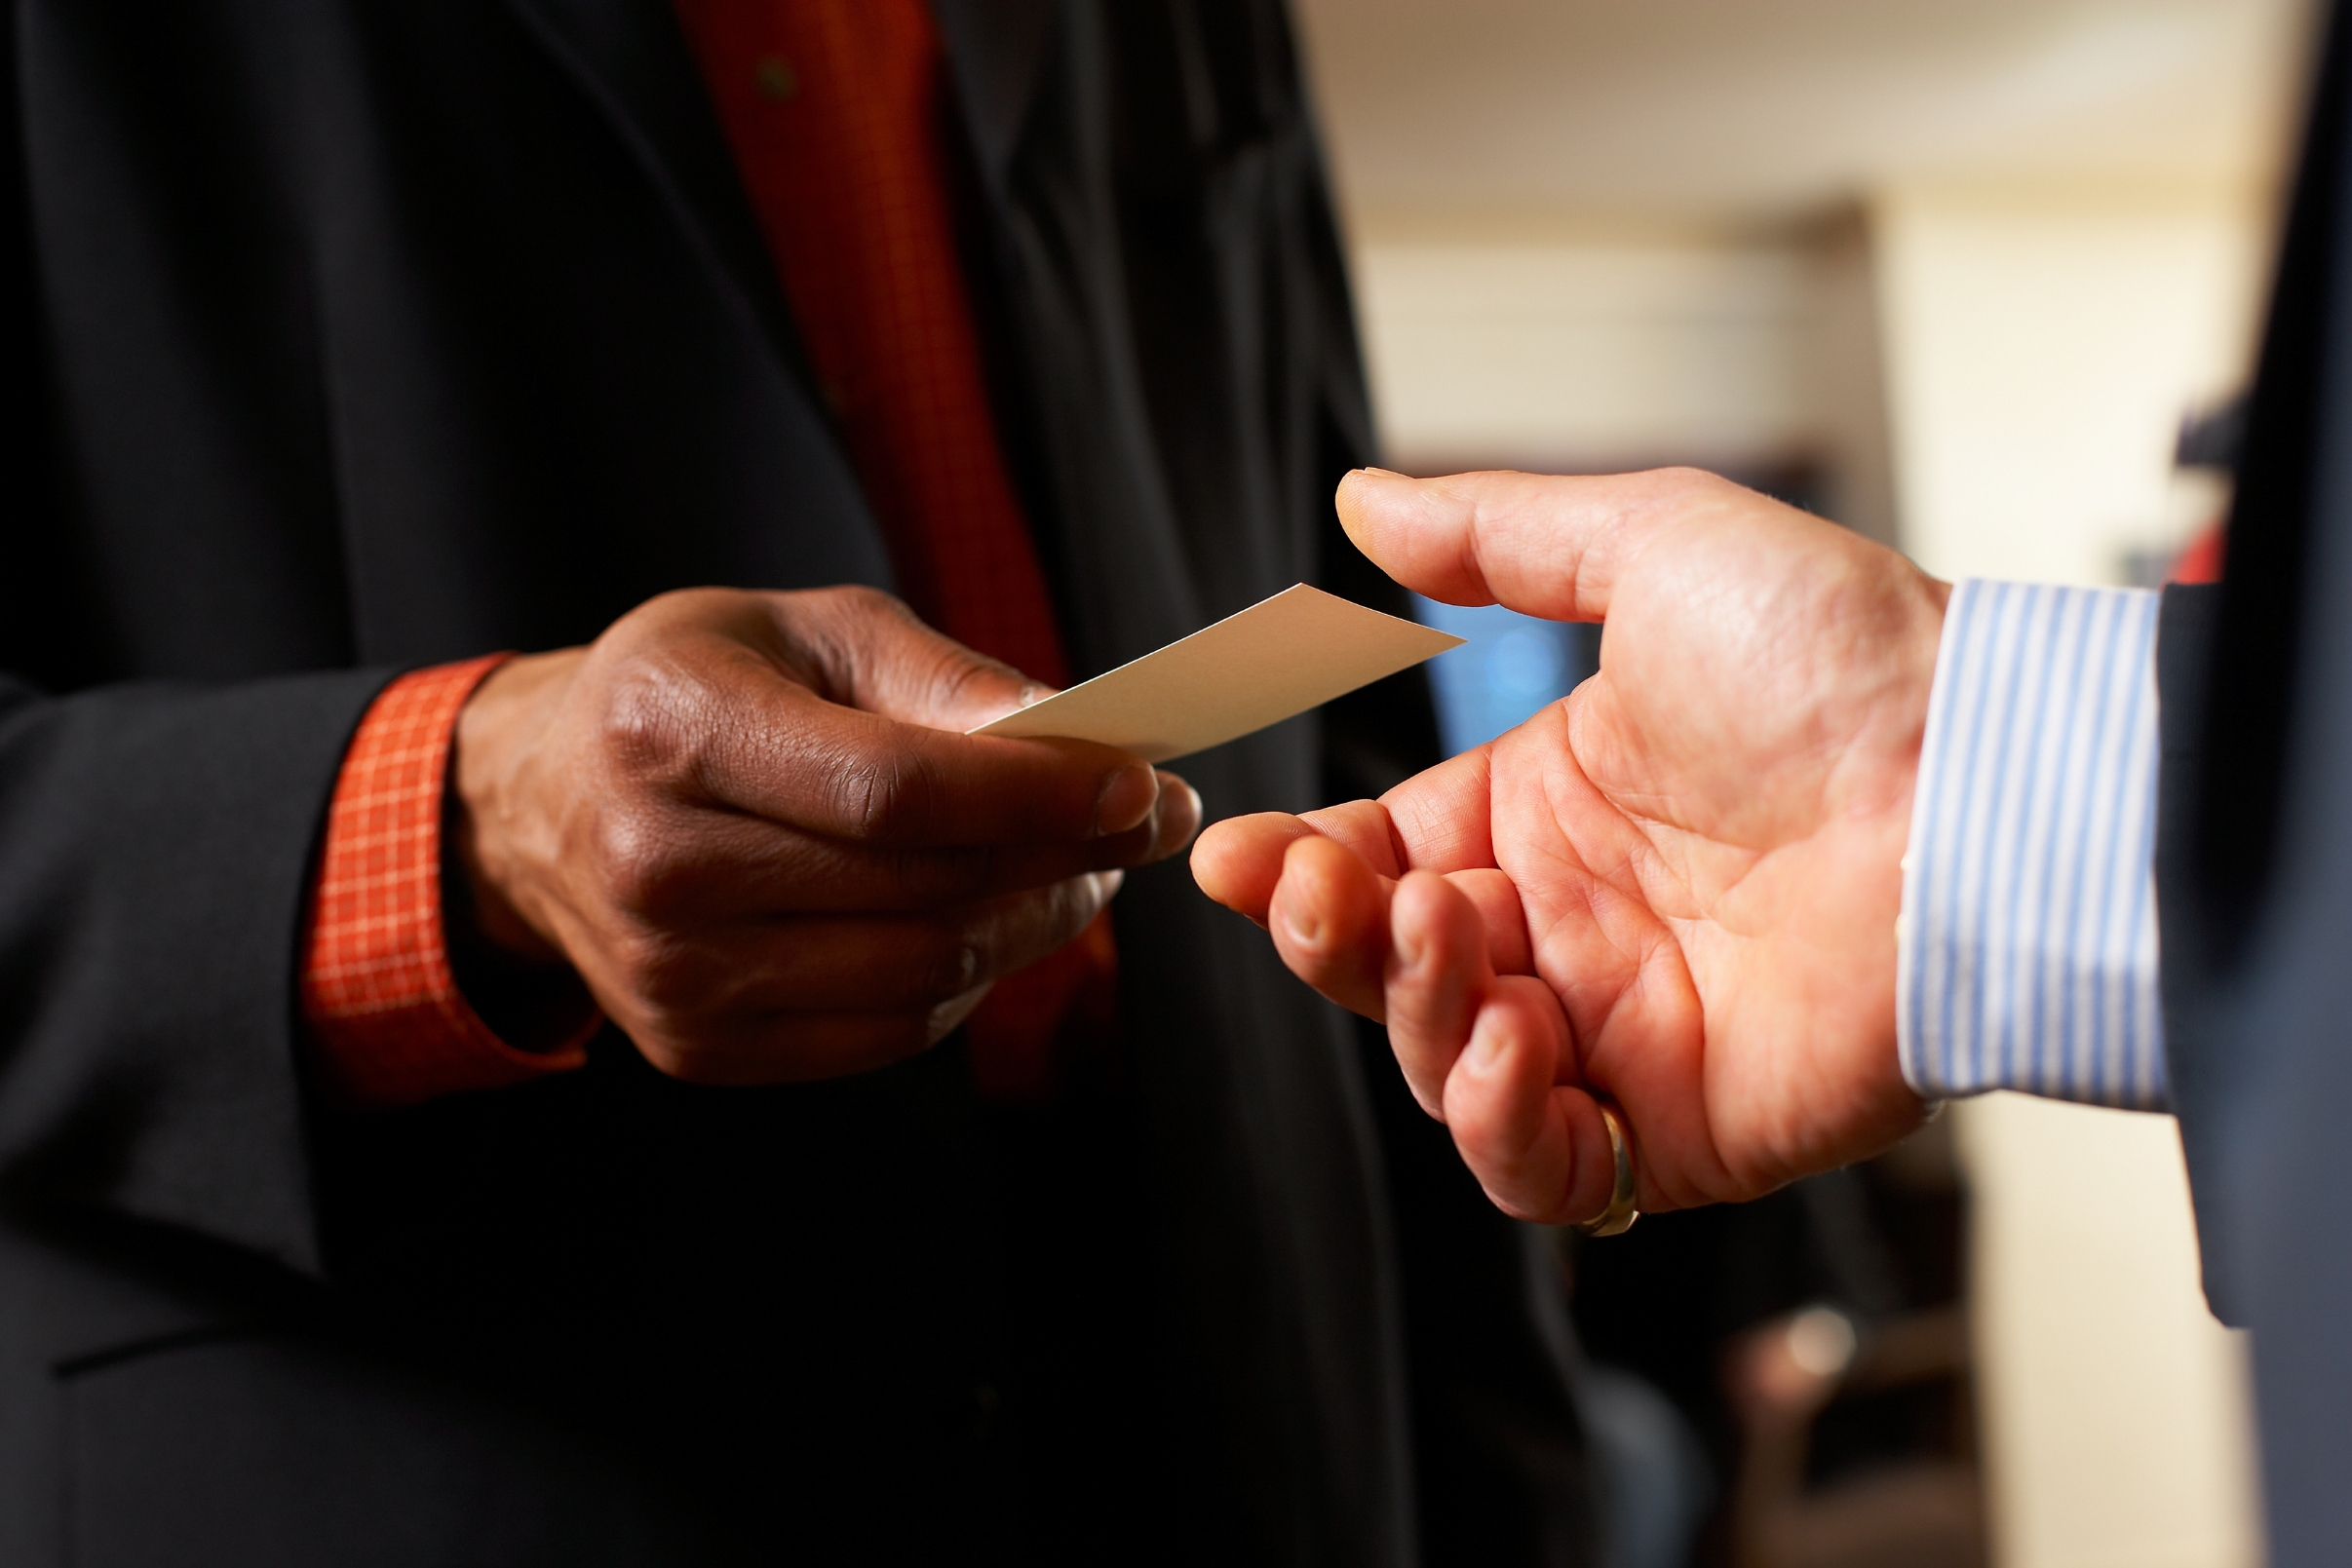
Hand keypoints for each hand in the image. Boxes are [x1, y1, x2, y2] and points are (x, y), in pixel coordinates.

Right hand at [452, 586, 1198, 1083]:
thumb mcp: (809, 632)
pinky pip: (888, 1035)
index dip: (1034, 797)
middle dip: (1062, 861)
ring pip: (920, 977)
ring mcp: (668, 975)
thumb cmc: (704, 690)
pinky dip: (966, 983)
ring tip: (1076, 872)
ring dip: (1031, 927)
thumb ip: (941, 680)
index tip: (1143, 787)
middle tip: (1140, 827)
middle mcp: (651, 862)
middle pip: (919, 891)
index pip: (889, 790)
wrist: (545, 802)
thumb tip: (1074, 733)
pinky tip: (985, 923)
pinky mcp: (698, 1048)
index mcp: (671, 726)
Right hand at [1193, 469, 1942, 1222]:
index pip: (1375, 863)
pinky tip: (1516, 1040)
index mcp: (1544, 813)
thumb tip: (1364, 500)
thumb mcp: (1654, 549)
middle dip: (1330, 938)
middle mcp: (1568, 931)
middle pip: (1387, 975)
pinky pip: (1549, 1173)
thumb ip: (1494, 534)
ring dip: (1415, 1015)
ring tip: (1460, 934)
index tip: (1234, 851)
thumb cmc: (1846, 661)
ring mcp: (1619, 1036)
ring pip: (1444, 1074)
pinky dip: (1502, 1127)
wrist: (1979, 786)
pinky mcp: (1680, 1128)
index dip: (1294, 869)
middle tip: (1324, 889)